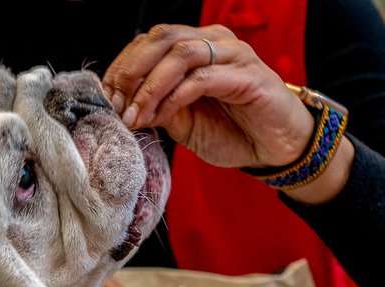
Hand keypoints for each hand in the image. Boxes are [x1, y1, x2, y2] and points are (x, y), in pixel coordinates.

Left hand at [103, 24, 317, 171]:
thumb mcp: (185, 124)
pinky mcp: (248, 76)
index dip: (123, 66)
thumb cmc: (234, 133)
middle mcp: (215, 43)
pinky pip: (203, 78)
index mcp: (197, 47)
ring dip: (150, 86)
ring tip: (136, 115)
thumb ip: (159, 108)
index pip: (150, 42)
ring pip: (180, 53)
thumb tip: (126, 107)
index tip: (107, 98)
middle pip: (161, 38)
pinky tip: (163, 115)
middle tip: (117, 104)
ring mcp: (233, 56)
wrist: (277, 150)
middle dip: (131, 71)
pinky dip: (176, 96)